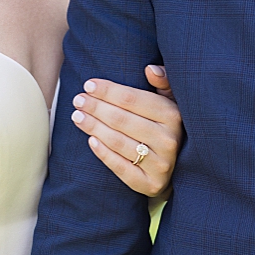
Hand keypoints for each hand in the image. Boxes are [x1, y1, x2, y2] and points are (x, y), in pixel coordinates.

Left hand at [71, 67, 181, 196]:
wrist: (177, 169)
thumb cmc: (165, 128)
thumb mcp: (170, 102)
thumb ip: (163, 83)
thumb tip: (149, 70)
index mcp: (173, 116)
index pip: (133, 99)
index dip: (107, 90)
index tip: (88, 85)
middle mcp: (169, 140)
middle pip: (121, 119)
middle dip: (95, 107)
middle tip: (78, 100)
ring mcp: (161, 164)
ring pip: (118, 141)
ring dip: (93, 127)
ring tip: (77, 116)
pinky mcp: (150, 184)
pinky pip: (120, 167)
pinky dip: (103, 153)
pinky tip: (90, 141)